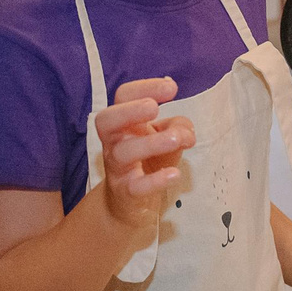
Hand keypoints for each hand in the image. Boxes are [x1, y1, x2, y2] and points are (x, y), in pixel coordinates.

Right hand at [95, 77, 192, 230]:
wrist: (131, 203)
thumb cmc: (149, 160)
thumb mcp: (167, 138)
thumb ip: (178, 127)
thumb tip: (185, 129)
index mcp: (124, 122)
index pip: (124, 96)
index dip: (144, 87)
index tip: (171, 88)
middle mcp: (114, 141)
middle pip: (106, 120)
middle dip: (129, 111)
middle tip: (154, 108)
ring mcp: (117, 167)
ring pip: (124, 152)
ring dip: (152, 143)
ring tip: (177, 140)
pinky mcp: (126, 192)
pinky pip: (135, 186)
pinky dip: (155, 181)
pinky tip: (174, 174)